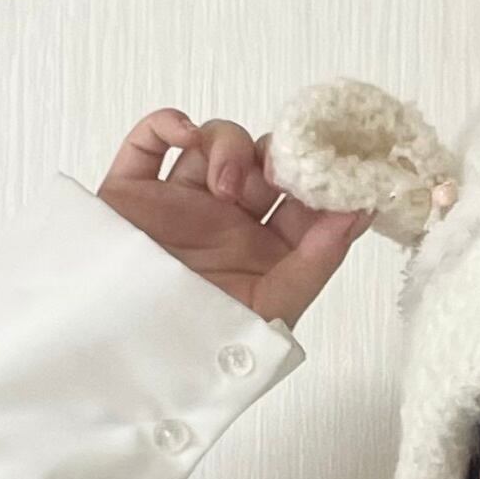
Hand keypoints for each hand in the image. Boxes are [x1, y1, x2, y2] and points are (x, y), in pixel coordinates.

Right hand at [96, 107, 382, 328]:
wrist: (119, 354)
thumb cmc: (199, 345)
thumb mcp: (272, 309)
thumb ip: (317, 260)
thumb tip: (360, 210)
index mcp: (265, 251)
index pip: (304, 201)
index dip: (322, 179)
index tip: (338, 162)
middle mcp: (226, 224)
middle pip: (262, 163)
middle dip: (274, 158)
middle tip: (276, 173)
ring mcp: (179, 204)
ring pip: (213, 144)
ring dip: (227, 147)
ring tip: (223, 185)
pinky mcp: (132, 194)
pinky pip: (149, 143)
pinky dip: (166, 124)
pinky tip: (183, 136)